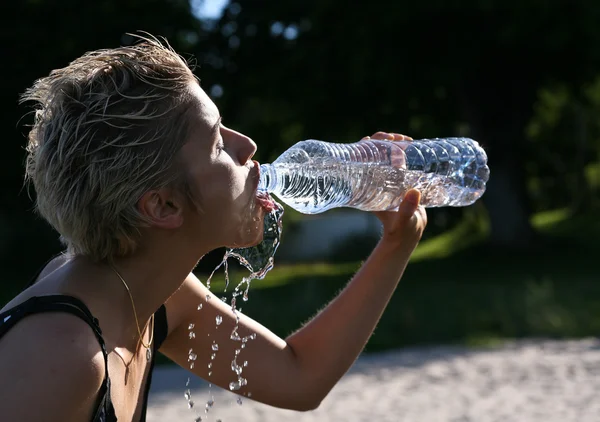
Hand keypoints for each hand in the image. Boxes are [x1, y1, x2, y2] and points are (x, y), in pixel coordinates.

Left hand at [363, 131, 426, 251]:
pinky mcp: (396, 179)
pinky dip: (400, 150)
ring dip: (393, 143)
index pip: (360, 160)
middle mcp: (373, 180)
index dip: (366, 146)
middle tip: (398, 138)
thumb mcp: (402, 220)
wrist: (408, 235)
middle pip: (372, 152)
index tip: (378, 139)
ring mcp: (385, 178)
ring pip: (384, 154)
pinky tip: (409, 145)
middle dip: (383, 140)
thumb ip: (406, 209)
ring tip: (407, 140)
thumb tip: (414, 192)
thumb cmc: (401, 230)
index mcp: (367, 188)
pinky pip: (395, 159)